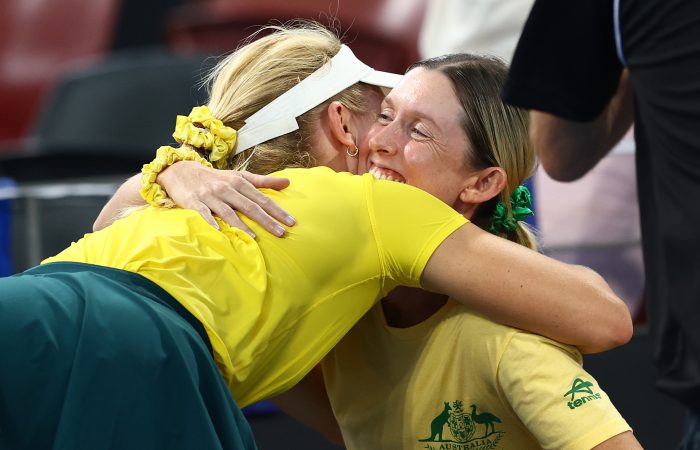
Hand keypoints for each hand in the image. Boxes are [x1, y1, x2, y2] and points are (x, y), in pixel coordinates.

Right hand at [157, 161, 294, 236]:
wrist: (182, 171)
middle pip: (249, 206)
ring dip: (241, 225)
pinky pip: (203, 214)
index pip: (262, 198)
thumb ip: (264, 181)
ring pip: (228, 212)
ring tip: (255, 237)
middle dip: (266, 220)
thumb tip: (288, 183)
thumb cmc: (217, 178)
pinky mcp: (194, 202)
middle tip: (281, 233)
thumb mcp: (240, 176)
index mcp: (239, 182)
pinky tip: (219, 231)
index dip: (277, 210)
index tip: (291, 221)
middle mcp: (226, 188)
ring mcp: (210, 195)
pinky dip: (211, 222)